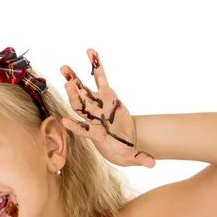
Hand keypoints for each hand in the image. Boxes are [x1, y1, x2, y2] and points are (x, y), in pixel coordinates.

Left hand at [60, 49, 154, 167]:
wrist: (120, 141)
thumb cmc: (123, 151)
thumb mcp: (131, 157)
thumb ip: (140, 159)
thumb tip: (152, 165)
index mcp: (97, 134)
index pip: (84, 131)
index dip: (75, 127)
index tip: (64, 121)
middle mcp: (93, 118)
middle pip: (80, 107)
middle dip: (73, 96)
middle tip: (67, 85)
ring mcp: (97, 105)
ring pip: (83, 91)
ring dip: (73, 79)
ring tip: (63, 67)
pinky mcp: (106, 95)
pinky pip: (99, 79)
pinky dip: (96, 66)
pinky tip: (90, 52)